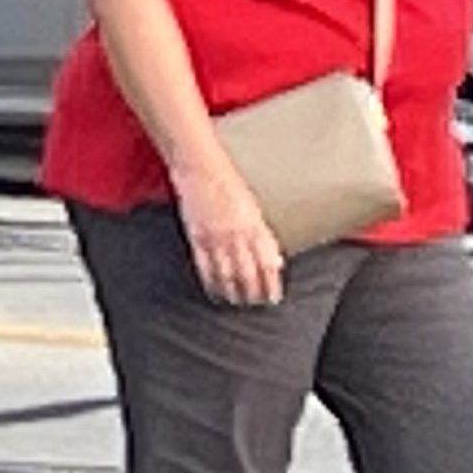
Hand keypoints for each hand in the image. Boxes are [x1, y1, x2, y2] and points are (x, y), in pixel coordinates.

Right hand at [171, 160, 283, 307]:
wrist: (201, 166)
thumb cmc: (228, 182)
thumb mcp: (253, 207)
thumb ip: (263, 234)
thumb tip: (275, 259)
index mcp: (255, 226)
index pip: (268, 264)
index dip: (271, 284)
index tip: (273, 298)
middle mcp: (238, 235)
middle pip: (249, 274)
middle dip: (253, 294)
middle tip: (255, 305)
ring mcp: (216, 238)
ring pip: (228, 275)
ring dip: (233, 292)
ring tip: (235, 302)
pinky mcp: (197, 237)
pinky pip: (205, 267)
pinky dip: (211, 283)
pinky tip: (214, 291)